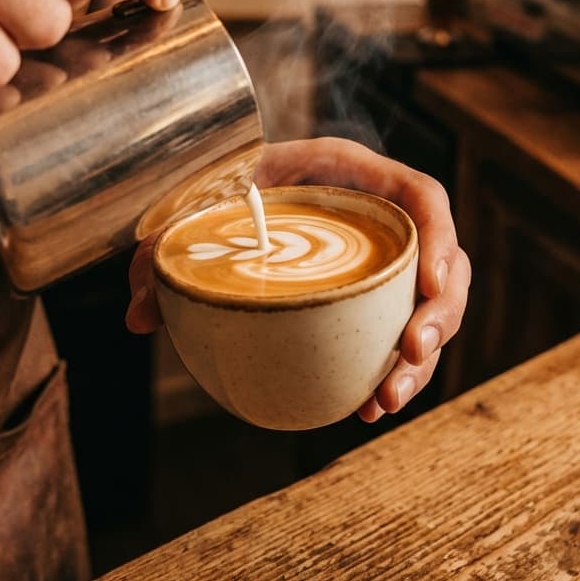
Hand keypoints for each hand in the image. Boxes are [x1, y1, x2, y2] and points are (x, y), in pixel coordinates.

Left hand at [126, 137, 469, 422]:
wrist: (221, 191)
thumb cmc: (214, 185)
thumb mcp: (190, 205)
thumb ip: (159, 250)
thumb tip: (137, 317)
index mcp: (350, 174)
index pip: (422, 195)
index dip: (440, 236)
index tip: (430, 282)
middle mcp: (377, 215)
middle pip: (442, 262)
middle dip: (439, 314)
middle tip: (409, 356)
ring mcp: (379, 257)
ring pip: (428, 307)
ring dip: (421, 359)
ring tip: (385, 403)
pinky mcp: (369, 293)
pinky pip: (398, 331)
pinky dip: (393, 370)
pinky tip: (368, 407)